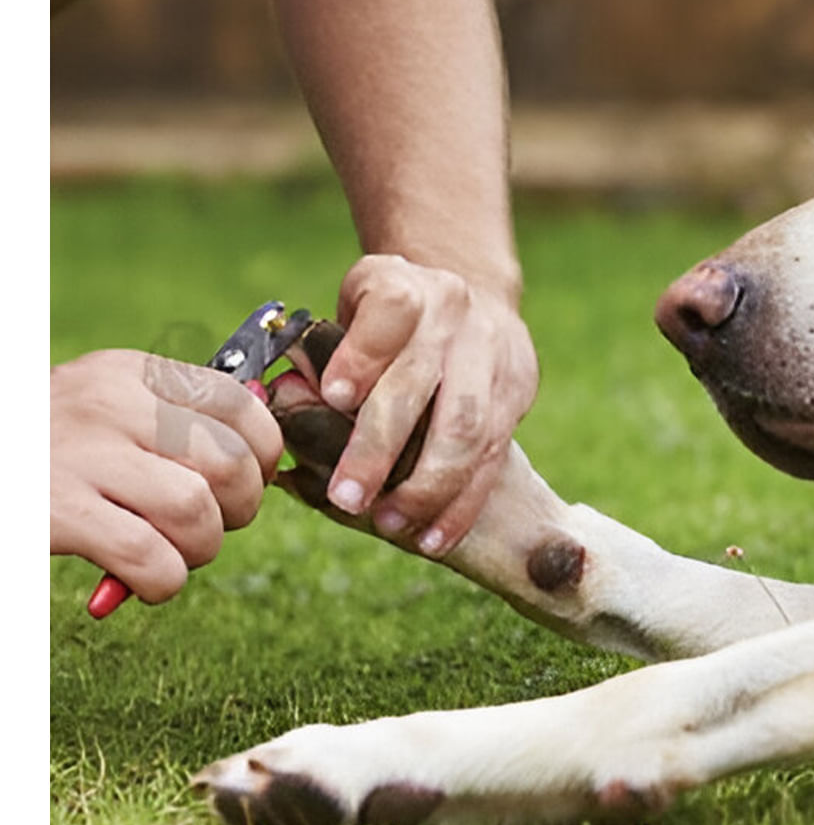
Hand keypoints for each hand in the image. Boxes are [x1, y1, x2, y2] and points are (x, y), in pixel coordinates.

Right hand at [50, 350, 283, 602]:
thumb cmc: (48, 448)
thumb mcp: (107, 408)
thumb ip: (177, 422)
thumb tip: (265, 457)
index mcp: (131, 373)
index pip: (240, 402)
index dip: (264, 453)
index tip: (250, 481)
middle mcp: (109, 404)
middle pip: (229, 462)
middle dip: (240, 509)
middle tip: (209, 525)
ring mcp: (79, 456)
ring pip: (196, 510)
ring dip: (201, 549)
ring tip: (173, 554)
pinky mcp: (54, 511)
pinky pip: (150, 557)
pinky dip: (165, 582)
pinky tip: (147, 580)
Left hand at [317, 254, 538, 556]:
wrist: (471, 293)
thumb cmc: (388, 319)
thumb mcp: (351, 313)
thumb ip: (322, 355)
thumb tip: (285, 403)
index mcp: (406, 287)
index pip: (390, 312)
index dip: (363, 354)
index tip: (334, 396)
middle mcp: (454, 314)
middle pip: (421, 384)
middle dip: (381, 447)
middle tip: (347, 497)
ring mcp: (492, 354)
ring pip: (468, 429)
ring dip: (427, 487)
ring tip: (391, 524)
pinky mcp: (517, 392)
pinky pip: (493, 459)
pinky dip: (461, 505)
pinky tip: (431, 537)